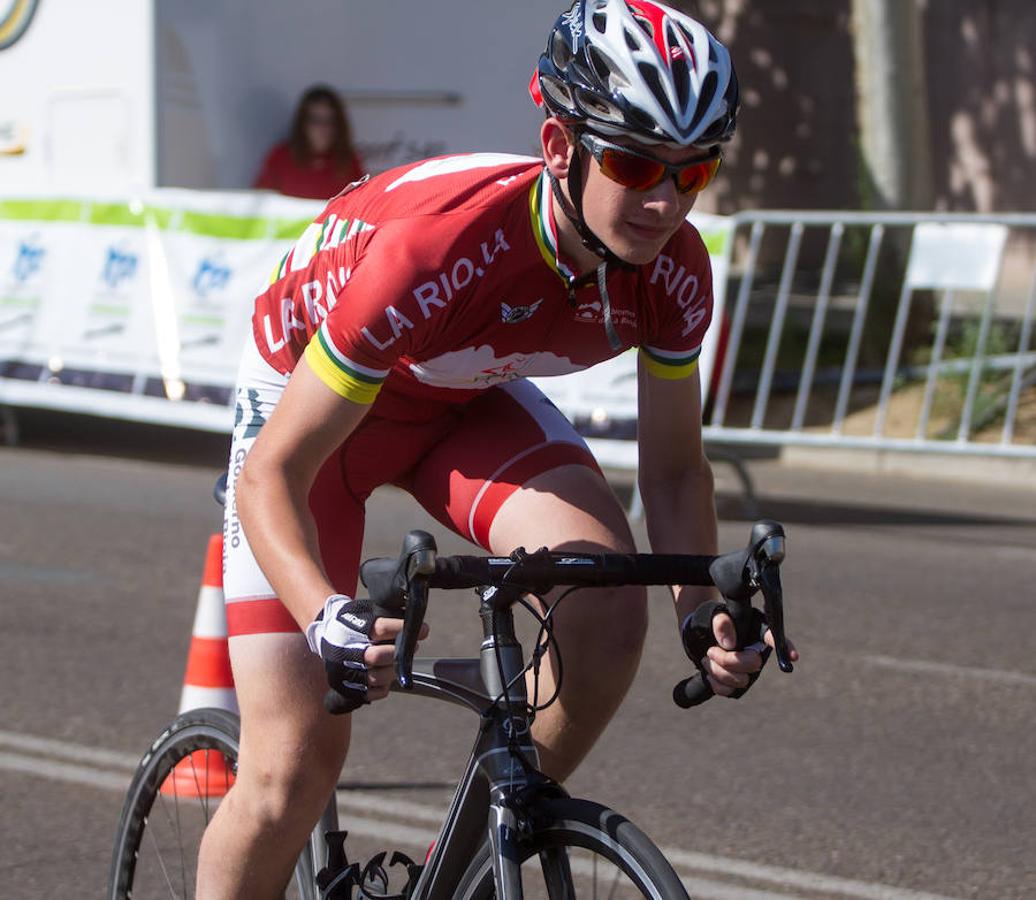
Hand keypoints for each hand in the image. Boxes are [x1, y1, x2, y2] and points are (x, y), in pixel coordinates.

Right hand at [307, 594, 428, 711]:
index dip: (403, 629)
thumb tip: (415, 615)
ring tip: (398, 660)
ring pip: (378, 677)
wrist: (326, 636)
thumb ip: (387, 612)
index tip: (424, 629)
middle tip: (411, 646)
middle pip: (377, 656)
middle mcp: (345, 651)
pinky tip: (386, 673)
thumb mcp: (365, 610)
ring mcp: (345, 672)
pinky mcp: (348, 688)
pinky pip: (376, 692)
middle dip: (398, 652)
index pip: (380, 628)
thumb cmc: (354, 621)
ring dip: (394, 669)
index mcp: (350, 628)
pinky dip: (385, 685)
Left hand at [701, 611, 798, 696]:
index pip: (773, 636)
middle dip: (728, 660)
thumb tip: (730, 643)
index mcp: (756, 629)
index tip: (793, 657)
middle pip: (754, 663)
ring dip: (718, 671)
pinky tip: (709, 671)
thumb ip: (721, 623)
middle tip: (711, 650)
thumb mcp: (712, 616)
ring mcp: (749, 669)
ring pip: (741, 680)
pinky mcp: (738, 683)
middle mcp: (757, 650)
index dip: (785, 647)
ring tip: (707, 658)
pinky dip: (715, 683)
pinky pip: (730, 691)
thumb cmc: (710, 622)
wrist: (697, 637)